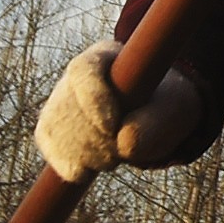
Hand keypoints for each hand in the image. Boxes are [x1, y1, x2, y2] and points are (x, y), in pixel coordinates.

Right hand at [35, 39, 208, 181]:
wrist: (157, 116)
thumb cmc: (166, 104)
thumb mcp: (173, 109)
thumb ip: (154, 124)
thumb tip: (122, 143)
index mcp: (105, 56)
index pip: (83, 70)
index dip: (93, 100)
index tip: (112, 127)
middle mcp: (74, 76)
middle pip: (70, 108)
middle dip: (98, 139)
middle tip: (123, 148)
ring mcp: (58, 102)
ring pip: (58, 133)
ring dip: (90, 155)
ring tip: (115, 154)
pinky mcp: (50, 129)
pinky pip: (52, 150)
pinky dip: (76, 166)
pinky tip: (93, 164)